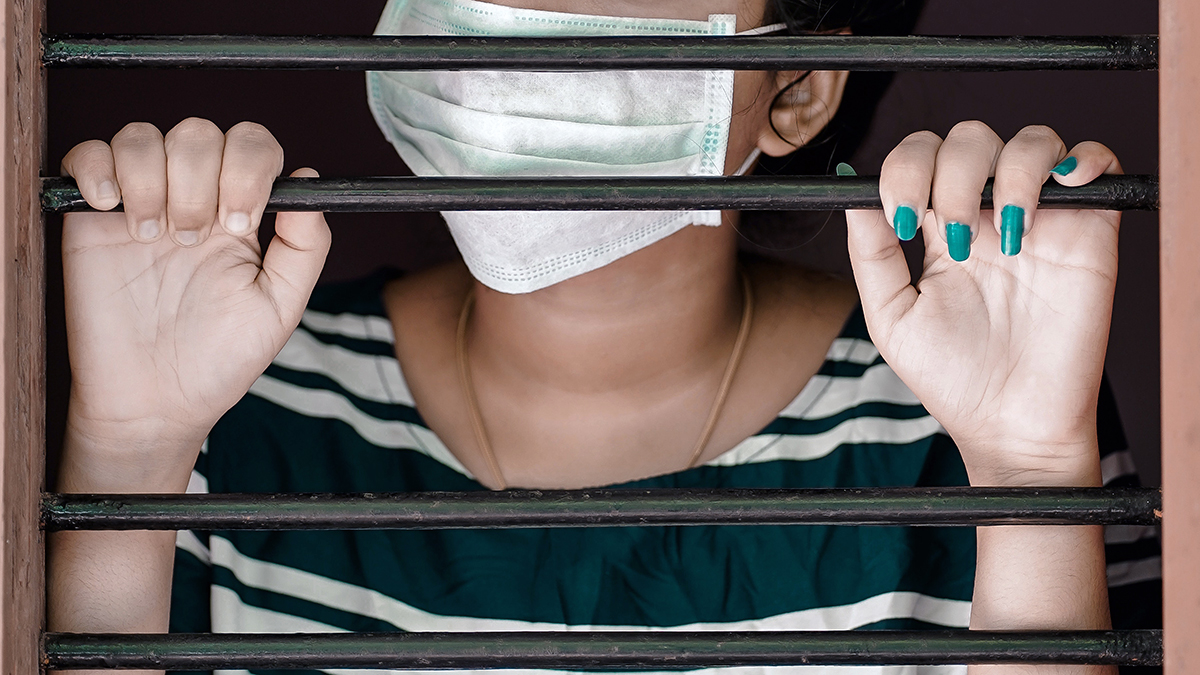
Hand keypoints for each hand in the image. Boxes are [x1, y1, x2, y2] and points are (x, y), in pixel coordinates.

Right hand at [61, 118, 329, 467]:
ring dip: (151, 179)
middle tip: (192, 239)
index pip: (252, 146)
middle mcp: (194, 197)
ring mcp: (142, 202)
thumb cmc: (220, 358)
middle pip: (199, 133)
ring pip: (144, 136)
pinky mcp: (92, 217)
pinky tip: (112, 210)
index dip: (249, 167)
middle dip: (200, 180)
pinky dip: (99, 168)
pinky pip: (87, 154)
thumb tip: (312, 179)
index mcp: (242, 212)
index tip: (240, 223)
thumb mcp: (280, 307)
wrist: (154, 400)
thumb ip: (304, 245)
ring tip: (154, 237)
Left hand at [845, 122, 1119, 485]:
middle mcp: (987, 212)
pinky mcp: (1090, 229)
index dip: (906, 169)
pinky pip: (1097, 161)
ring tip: (1006, 237)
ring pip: (1032, 140)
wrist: (1010, 423)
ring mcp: (1040, 216)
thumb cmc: (951, 377)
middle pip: (970, 139)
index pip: (920, 158)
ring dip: (1011, 172)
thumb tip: (852, 194)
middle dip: (953, 175)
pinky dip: (1084, 158)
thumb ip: (871, 254)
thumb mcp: (892, 317)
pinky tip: (1061, 191)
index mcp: (937, 226)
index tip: (900, 216)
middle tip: (954, 240)